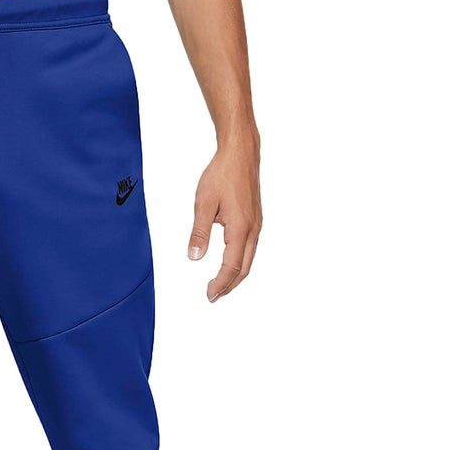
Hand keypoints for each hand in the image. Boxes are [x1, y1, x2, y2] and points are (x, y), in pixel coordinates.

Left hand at [188, 138, 261, 302]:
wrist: (240, 153)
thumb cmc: (222, 174)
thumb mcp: (203, 204)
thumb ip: (199, 233)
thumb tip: (193, 257)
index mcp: (240, 228)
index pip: (231, 266)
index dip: (220, 284)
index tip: (209, 295)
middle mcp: (252, 229)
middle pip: (243, 268)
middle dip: (229, 285)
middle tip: (213, 296)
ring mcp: (256, 224)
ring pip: (248, 259)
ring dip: (235, 275)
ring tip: (220, 285)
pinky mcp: (254, 219)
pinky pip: (249, 248)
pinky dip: (239, 262)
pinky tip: (229, 263)